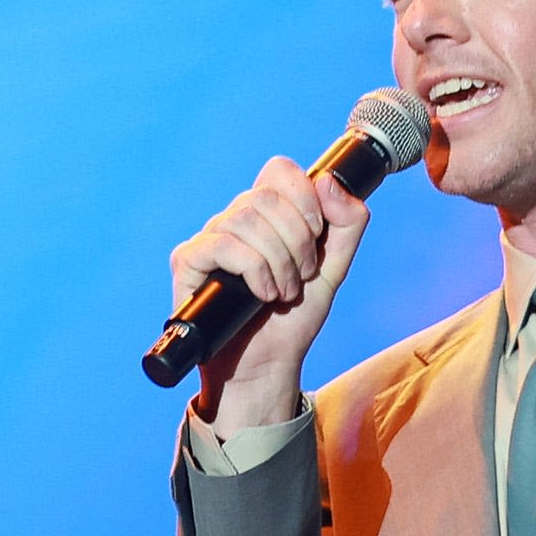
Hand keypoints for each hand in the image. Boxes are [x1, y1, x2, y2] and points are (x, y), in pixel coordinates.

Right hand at [171, 156, 372, 427]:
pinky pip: (222, 245)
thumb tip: (329, 180)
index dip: (303, 196)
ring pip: (244, 220)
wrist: (268, 364)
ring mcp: (209, 239)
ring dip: (277, 262)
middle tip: (301, 277)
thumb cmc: (293, 319)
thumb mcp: (335, 268)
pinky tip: (261, 294)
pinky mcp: (188, 262)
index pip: (279, 171)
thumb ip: (347, 223)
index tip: (316, 234)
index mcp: (267, 214)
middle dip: (296, 242)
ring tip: (282, 292)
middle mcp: (235, 220)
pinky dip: (253, 270)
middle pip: (266, 197)